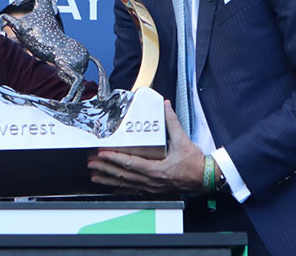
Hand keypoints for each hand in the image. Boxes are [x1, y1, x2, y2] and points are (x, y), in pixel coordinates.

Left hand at [88, 100, 209, 193]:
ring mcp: (151, 187)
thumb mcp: (182, 140)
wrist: (204, 178)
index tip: (102, 153)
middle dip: (105, 168)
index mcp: (157, 169)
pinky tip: (110, 187)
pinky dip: (119, 188)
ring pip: (125, 184)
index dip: (115, 158)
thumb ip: (172, 122)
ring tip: (94, 175)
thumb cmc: (194, 162)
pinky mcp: (153, 190)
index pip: (131, 163)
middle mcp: (151, 181)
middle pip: (123, 175)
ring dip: (108, 179)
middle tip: (91, 163)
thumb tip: (165, 106)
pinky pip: (133, 190)